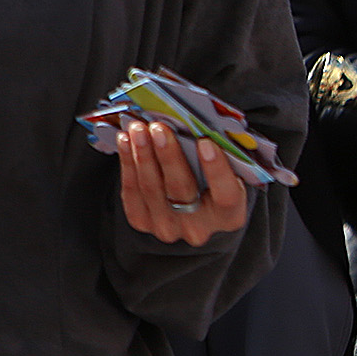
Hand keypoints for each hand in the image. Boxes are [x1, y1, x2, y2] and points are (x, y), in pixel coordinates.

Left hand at [116, 117, 250, 244]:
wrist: (195, 211)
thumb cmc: (216, 184)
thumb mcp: (231, 173)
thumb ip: (222, 158)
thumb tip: (197, 128)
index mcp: (229, 216)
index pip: (227, 195)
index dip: (216, 170)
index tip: (205, 142)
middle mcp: (198, 227)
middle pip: (181, 189)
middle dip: (168, 155)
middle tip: (159, 128)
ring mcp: (168, 227)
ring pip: (151, 188)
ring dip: (142, 154)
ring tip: (138, 129)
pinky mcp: (142, 222)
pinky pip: (131, 192)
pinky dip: (128, 163)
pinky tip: (126, 142)